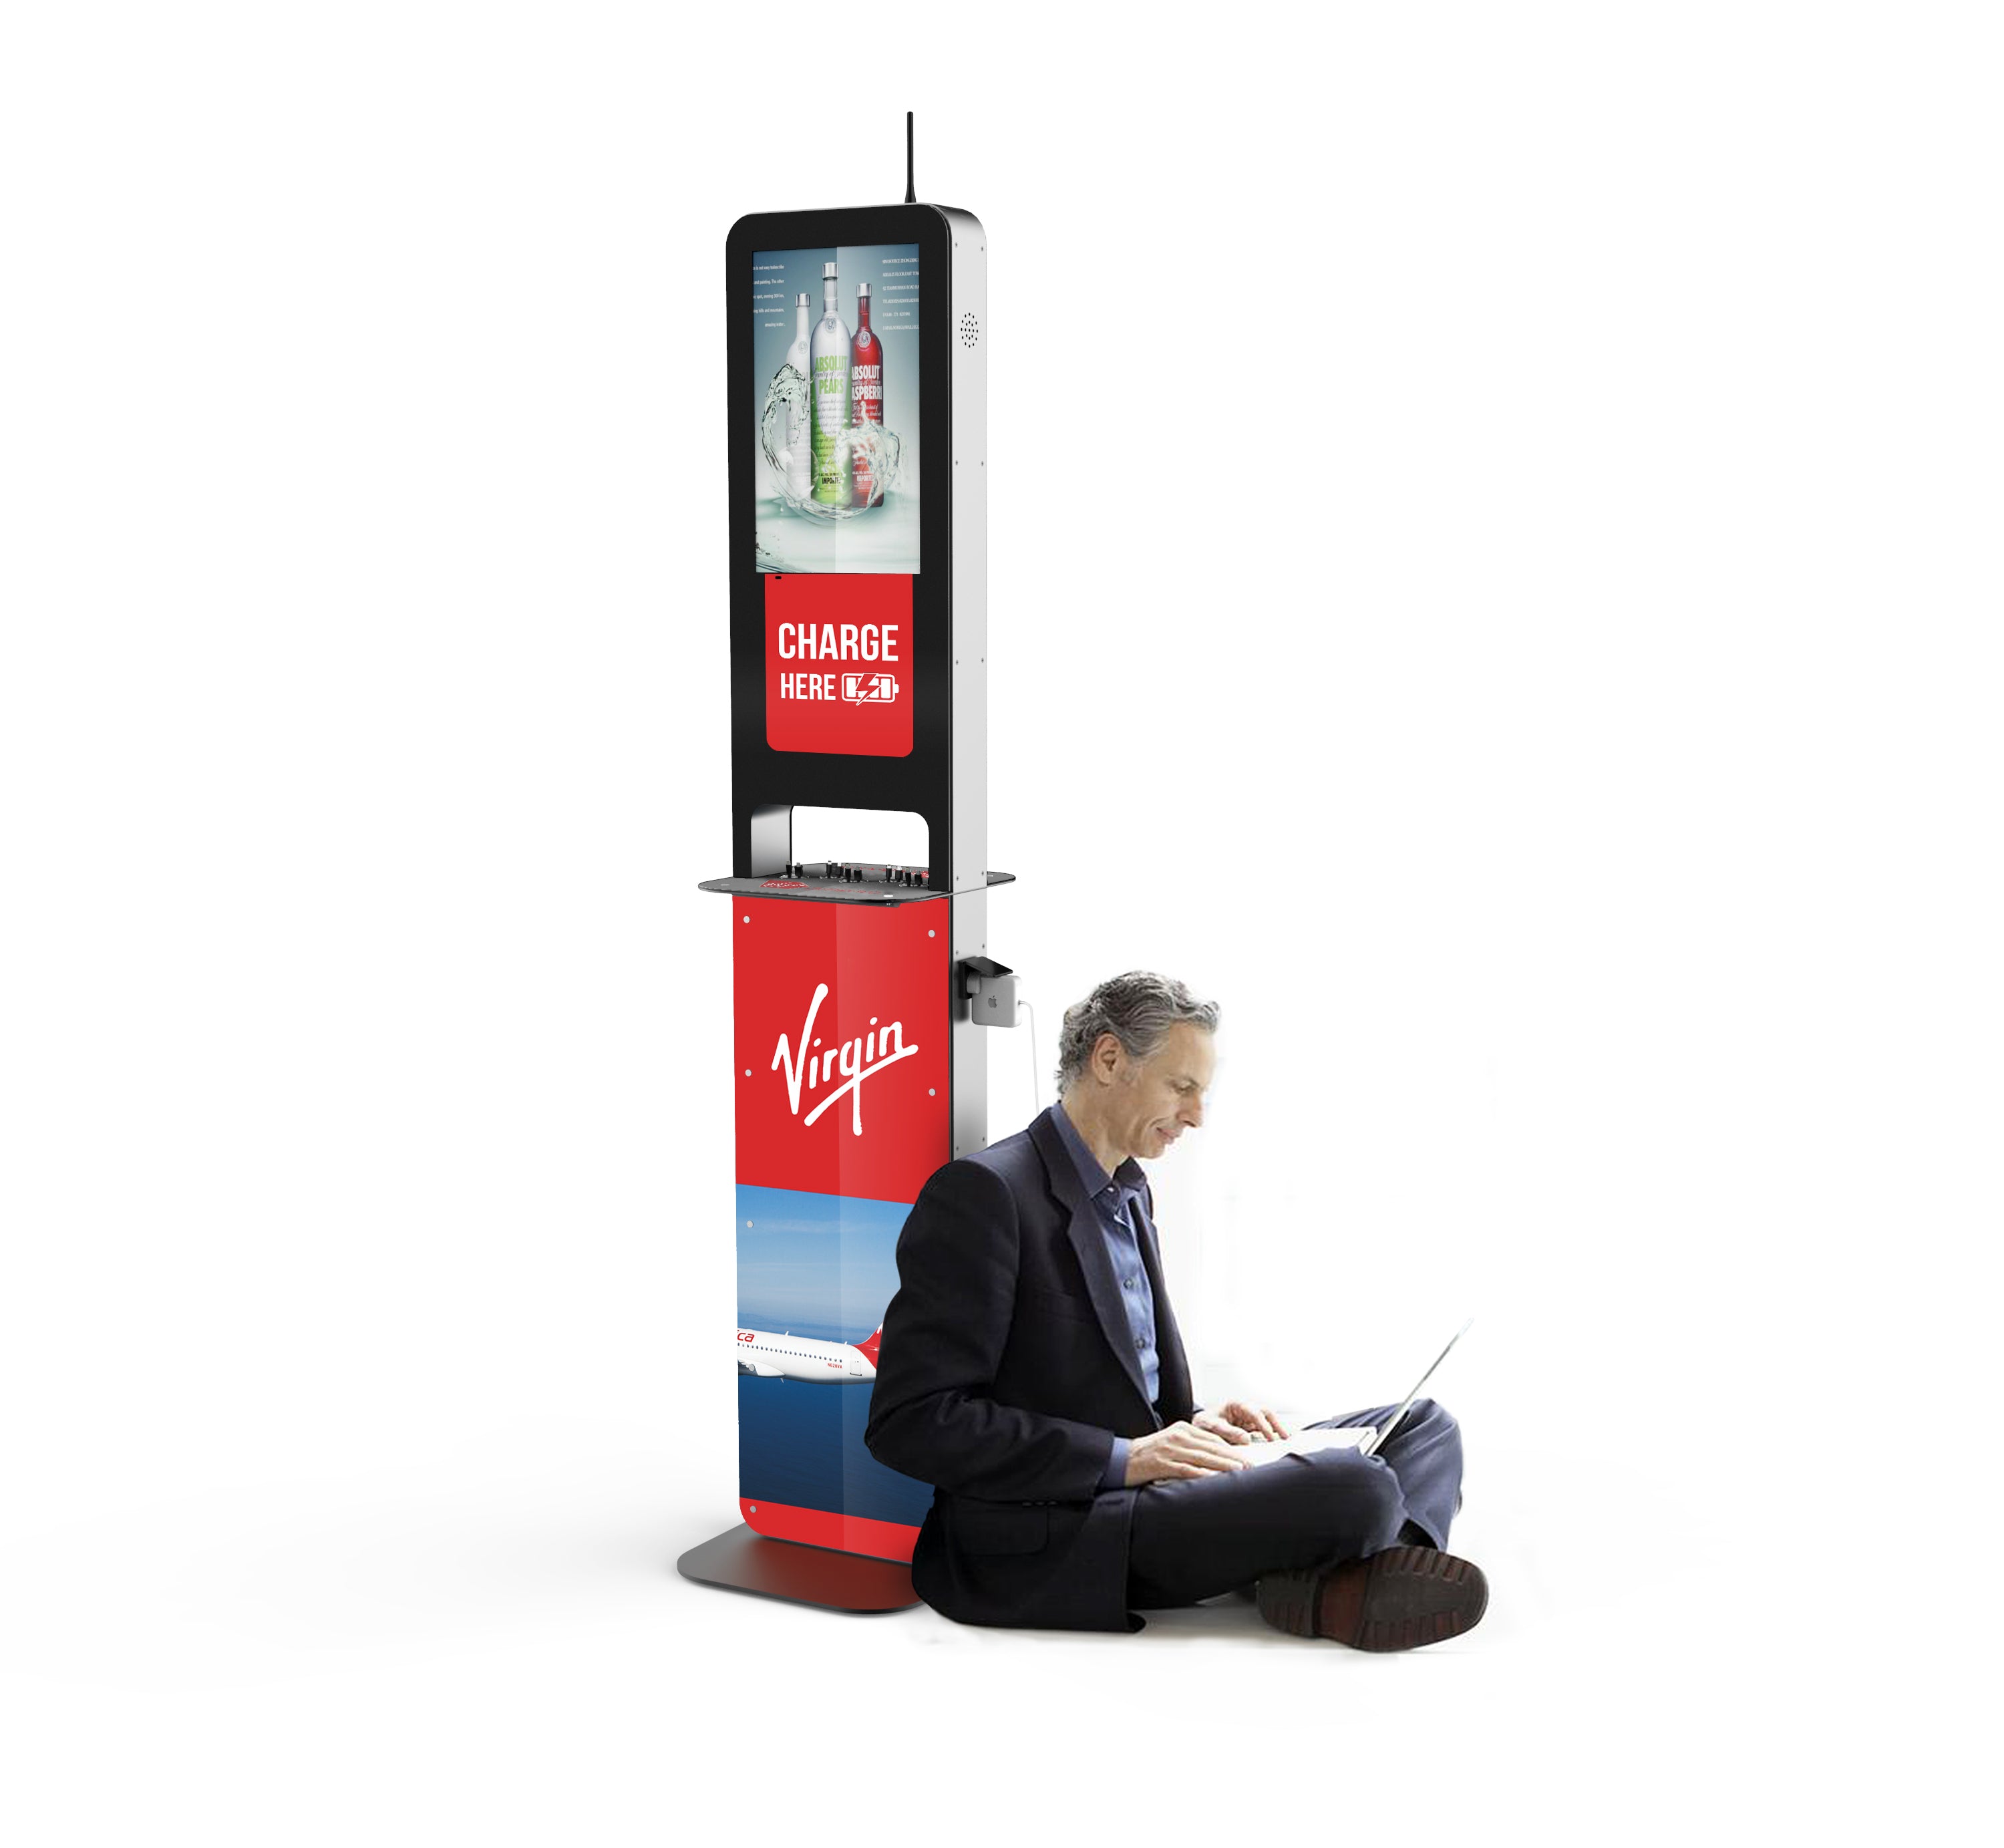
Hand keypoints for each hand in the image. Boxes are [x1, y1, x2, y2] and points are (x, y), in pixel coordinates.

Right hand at [1124, 1420, 1252, 1485]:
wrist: (1123, 1459)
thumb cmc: (1151, 1454)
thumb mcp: (1173, 1444)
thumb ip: (1193, 1447)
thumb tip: (1217, 1458)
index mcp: (1183, 1428)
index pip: (1213, 1438)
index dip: (1231, 1447)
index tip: (1246, 1456)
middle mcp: (1178, 1436)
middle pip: (1211, 1446)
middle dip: (1233, 1456)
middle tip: (1251, 1465)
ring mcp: (1170, 1450)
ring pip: (1203, 1457)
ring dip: (1223, 1465)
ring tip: (1240, 1472)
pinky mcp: (1163, 1464)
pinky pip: (1187, 1469)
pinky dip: (1202, 1474)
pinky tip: (1214, 1479)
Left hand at [1193, 1400, 1290, 1445]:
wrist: (1198, 1425)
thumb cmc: (1203, 1423)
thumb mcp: (1212, 1426)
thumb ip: (1228, 1431)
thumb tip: (1246, 1439)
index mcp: (1235, 1405)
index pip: (1254, 1413)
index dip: (1263, 1425)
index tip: (1270, 1437)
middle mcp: (1243, 1409)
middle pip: (1265, 1412)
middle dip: (1276, 1423)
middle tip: (1285, 1437)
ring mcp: (1247, 1417)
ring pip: (1267, 1419)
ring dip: (1276, 1427)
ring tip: (1286, 1438)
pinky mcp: (1248, 1426)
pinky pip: (1262, 1428)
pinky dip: (1271, 1433)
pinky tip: (1277, 1441)